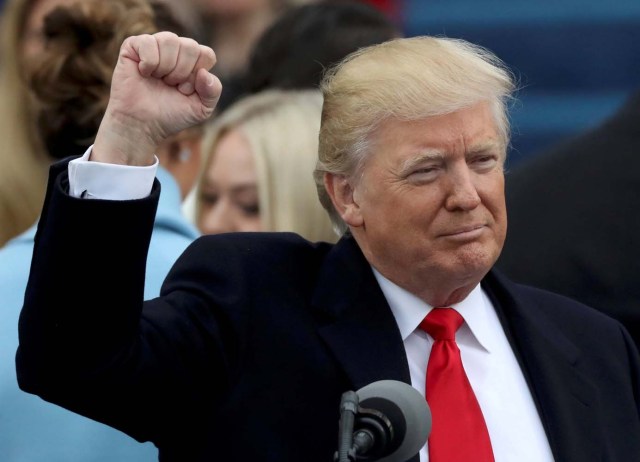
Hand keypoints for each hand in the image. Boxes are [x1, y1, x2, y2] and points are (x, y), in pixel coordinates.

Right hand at [92, 32, 220, 165]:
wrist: (142, 124)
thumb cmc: (171, 115)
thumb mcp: (201, 109)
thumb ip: (213, 91)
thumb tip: (204, 72)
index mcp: (193, 62)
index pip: (206, 54)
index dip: (197, 74)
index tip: (185, 90)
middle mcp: (176, 50)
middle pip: (190, 46)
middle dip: (182, 72)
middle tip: (170, 86)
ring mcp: (155, 45)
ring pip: (170, 39)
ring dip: (165, 66)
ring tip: (158, 80)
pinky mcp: (134, 46)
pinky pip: (148, 41)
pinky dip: (148, 62)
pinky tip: (143, 73)